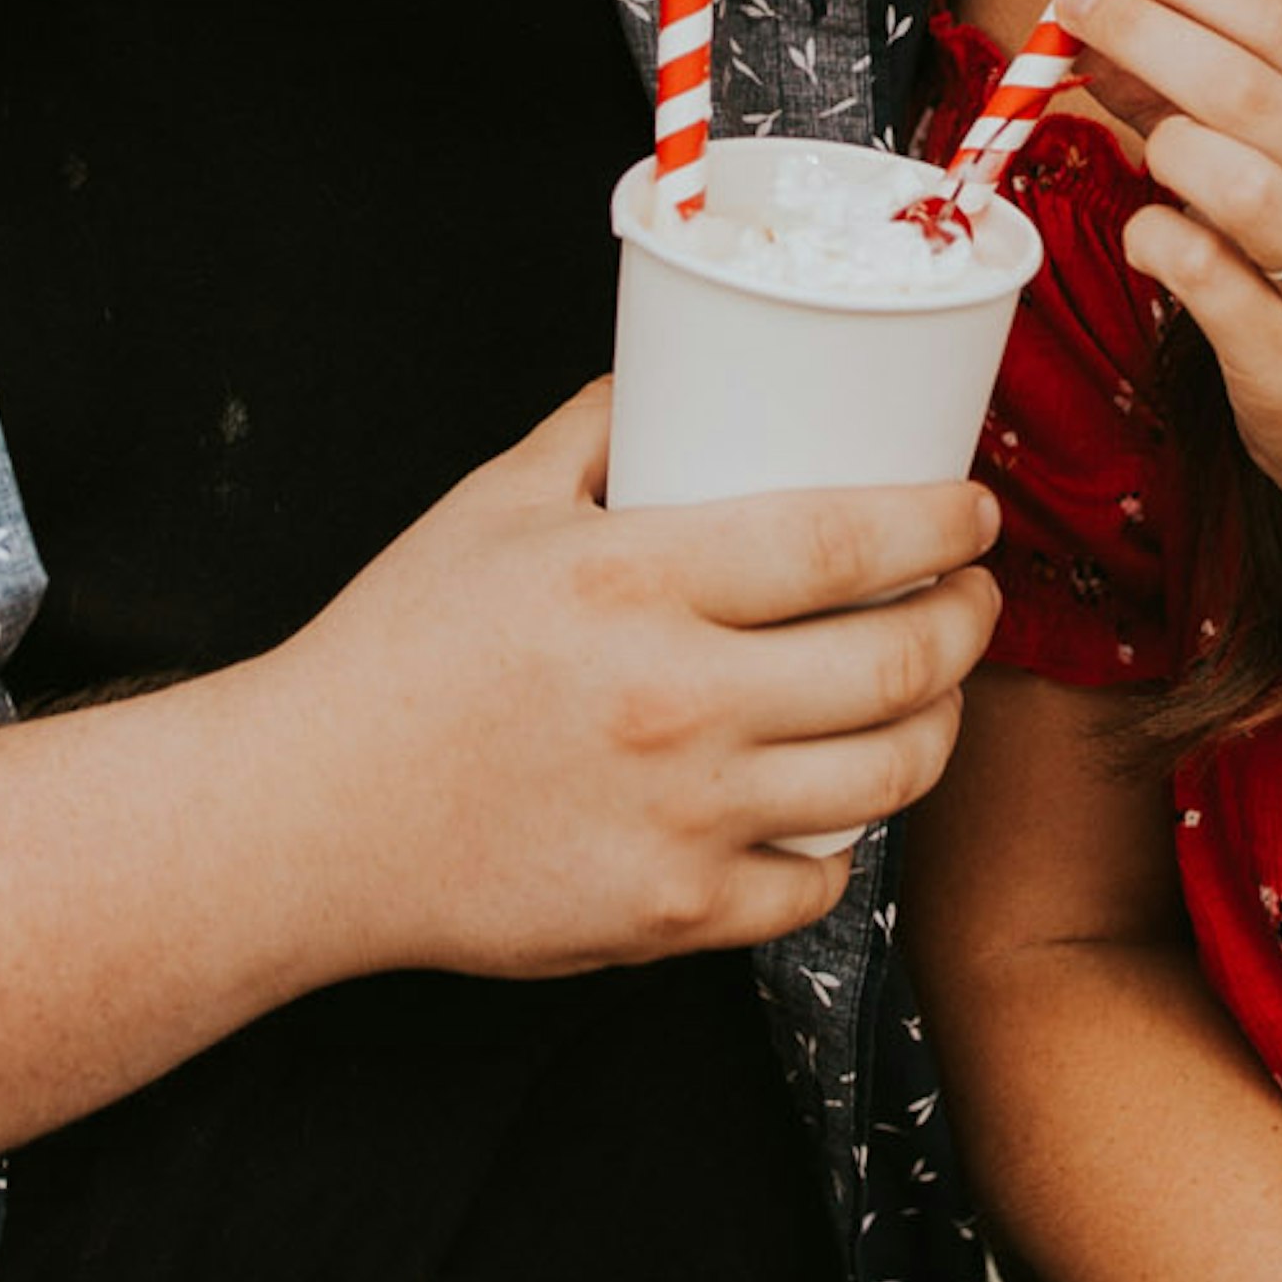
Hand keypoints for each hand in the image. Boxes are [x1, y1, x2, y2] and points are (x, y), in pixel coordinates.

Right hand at [270, 386, 1003, 979]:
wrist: (307, 818)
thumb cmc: (395, 655)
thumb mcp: (491, 504)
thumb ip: (600, 429)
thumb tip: (682, 367)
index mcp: (635, 582)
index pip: (846, 538)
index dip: (940, 523)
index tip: (973, 513)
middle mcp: (675, 701)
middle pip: (898, 663)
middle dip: (969, 622)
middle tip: (974, 598)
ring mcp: (682, 817)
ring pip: (886, 777)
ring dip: (938, 728)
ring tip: (932, 693)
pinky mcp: (672, 914)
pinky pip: (816, 886)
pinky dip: (846, 843)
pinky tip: (837, 802)